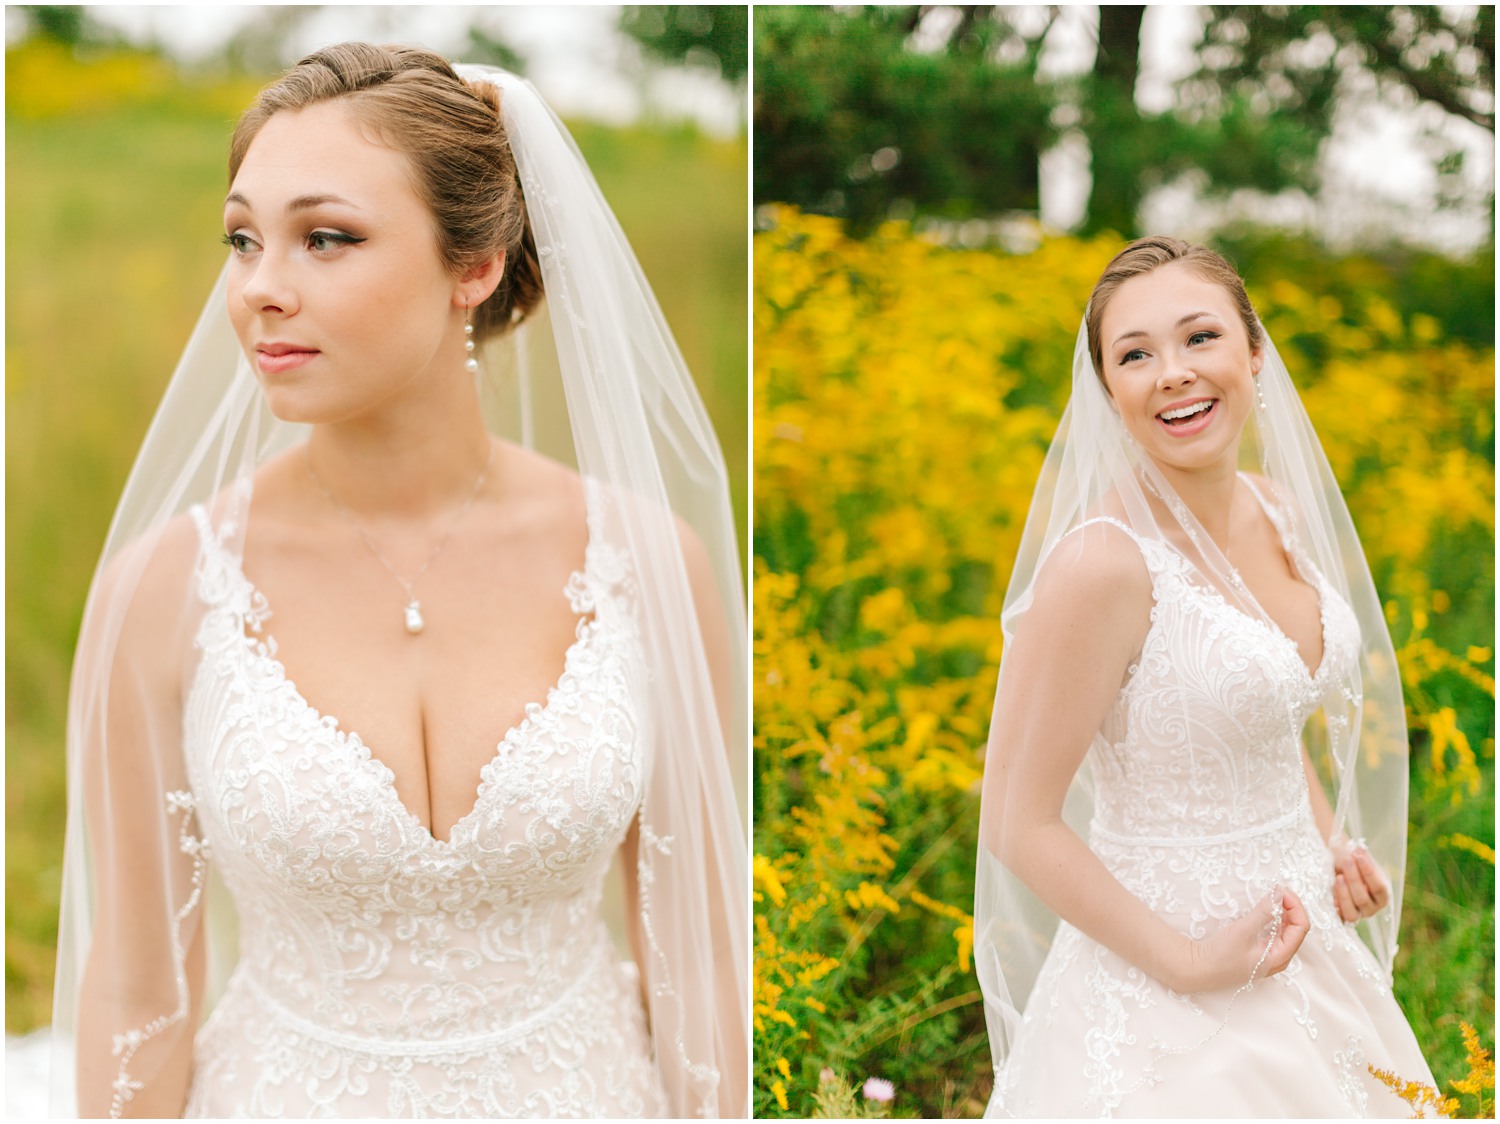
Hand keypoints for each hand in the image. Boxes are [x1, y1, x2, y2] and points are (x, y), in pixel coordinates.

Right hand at [1175, 887, 1309, 992]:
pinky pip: (1274, 934)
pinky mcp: (1259, 953)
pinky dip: (1274, 919)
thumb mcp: (1243, 930)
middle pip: (1296, 929)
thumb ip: (1264, 912)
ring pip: (1286, 931)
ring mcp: (1269, 956)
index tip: (1281, 890)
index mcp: (1280, 956)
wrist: (1198, 969)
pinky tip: (1265, 910)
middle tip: (1277, 890)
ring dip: (1283, 912)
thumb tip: (1280, 893)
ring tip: (1273, 897)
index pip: (1301, 928)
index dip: (1295, 906)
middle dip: (1290, 907)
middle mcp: (1279, 958)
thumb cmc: (1221, 955)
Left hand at [1330, 837, 1389, 921]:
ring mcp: (1357, 914)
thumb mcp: (1356, 858)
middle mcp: (1372, 907)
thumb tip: (1359, 850)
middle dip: (1354, 879)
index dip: (1369, 872)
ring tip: (1338, 877)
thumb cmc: (1350, 863)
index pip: (1379, 887)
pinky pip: (1339, 917)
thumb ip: (1359, 856)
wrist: (1335, 868)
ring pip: (1352, 912)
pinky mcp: (1343, 918)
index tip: (1358, 855)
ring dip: (1344, 895)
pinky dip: (1335, 906)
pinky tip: (1331, 894)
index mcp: (1382, 894)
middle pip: (1363, 899)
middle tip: (1346, 861)